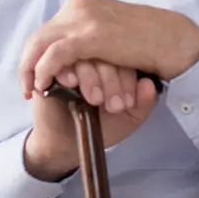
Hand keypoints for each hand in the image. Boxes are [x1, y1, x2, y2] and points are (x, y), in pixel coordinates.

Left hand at [18, 0, 198, 99]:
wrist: (173, 39)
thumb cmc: (147, 40)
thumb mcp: (111, 34)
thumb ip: (91, 37)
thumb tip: (73, 52)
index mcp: (82, 6)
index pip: (47, 30)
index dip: (35, 53)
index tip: (33, 75)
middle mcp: (77, 8)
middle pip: (38, 36)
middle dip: (27, 63)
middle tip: (25, 88)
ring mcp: (83, 19)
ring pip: (40, 44)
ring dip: (31, 69)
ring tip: (30, 91)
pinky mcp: (90, 35)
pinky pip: (55, 53)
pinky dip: (43, 69)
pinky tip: (42, 85)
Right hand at [23, 64, 161, 181]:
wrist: (70, 144)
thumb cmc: (100, 128)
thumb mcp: (128, 119)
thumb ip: (143, 103)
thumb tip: (149, 85)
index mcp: (114, 66)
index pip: (125, 59)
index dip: (127, 79)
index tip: (126, 104)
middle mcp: (94, 60)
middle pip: (104, 53)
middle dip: (111, 81)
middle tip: (111, 106)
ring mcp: (71, 62)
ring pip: (83, 55)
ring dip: (90, 77)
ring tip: (93, 99)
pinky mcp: (49, 69)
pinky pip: (58, 59)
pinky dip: (67, 70)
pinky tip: (72, 84)